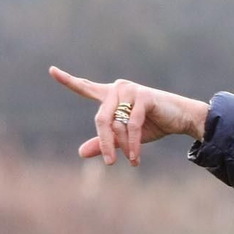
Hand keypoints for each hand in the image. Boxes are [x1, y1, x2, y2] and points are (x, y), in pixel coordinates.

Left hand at [48, 66, 209, 165]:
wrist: (182, 119)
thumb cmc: (154, 124)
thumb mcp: (126, 137)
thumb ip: (104, 142)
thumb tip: (81, 153)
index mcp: (111, 95)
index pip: (85, 87)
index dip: (68, 80)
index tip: (51, 70)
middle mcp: (118, 89)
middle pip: (100, 119)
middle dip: (105, 143)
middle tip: (111, 162)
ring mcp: (130, 90)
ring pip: (115, 124)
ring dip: (122, 145)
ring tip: (131, 160)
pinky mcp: (144, 96)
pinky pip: (131, 125)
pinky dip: (132, 144)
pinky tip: (135, 157)